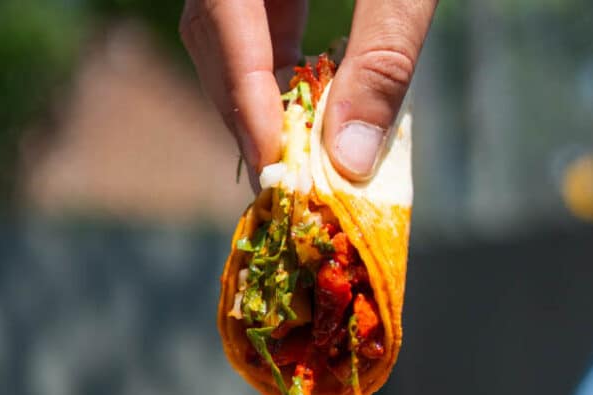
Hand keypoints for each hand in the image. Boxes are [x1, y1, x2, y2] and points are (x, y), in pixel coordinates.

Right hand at [180, 0, 436, 183]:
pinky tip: (304, 103)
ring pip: (222, 28)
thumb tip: (353, 160)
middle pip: (209, 30)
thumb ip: (383, 55)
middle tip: (282, 179)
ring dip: (256, 95)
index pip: (219, 19)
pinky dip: (274, 63)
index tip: (273, 170)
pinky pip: (252, 12)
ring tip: (294, 156)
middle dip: (244, 109)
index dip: (243, 101)